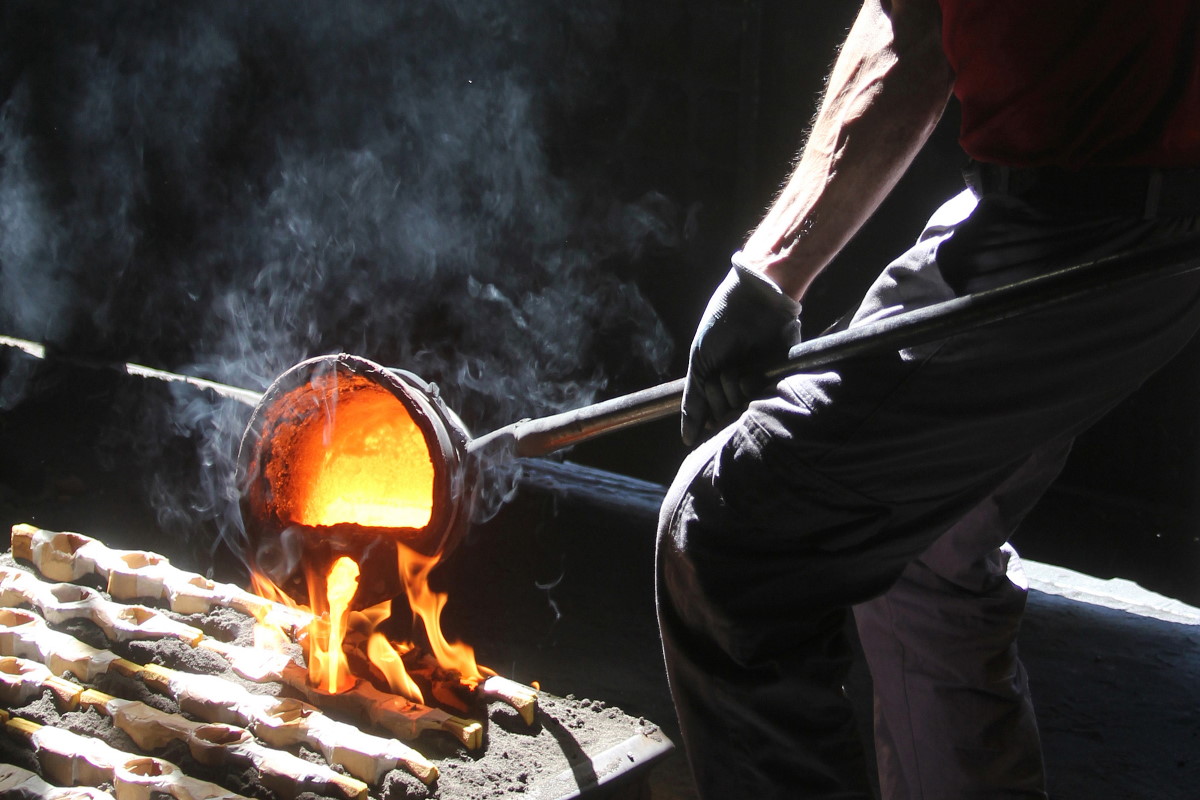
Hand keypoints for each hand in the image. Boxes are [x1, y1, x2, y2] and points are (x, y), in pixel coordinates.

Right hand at [681, 253, 800, 445]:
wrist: (753, 299)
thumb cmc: (721, 325)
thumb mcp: (699, 363)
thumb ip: (693, 402)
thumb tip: (687, 440)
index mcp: (722, 387)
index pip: (713, 419)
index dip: (708, 409)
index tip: (709, 387)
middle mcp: (742, 389)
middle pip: (727, 416)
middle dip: (720, 394)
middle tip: (724, 370)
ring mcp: (762, 385)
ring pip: (745, 410)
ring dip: (735, 389)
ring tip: (738, 365)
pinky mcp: (782, 378)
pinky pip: (766, 399)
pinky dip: (754, 386)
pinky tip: (752, 370)